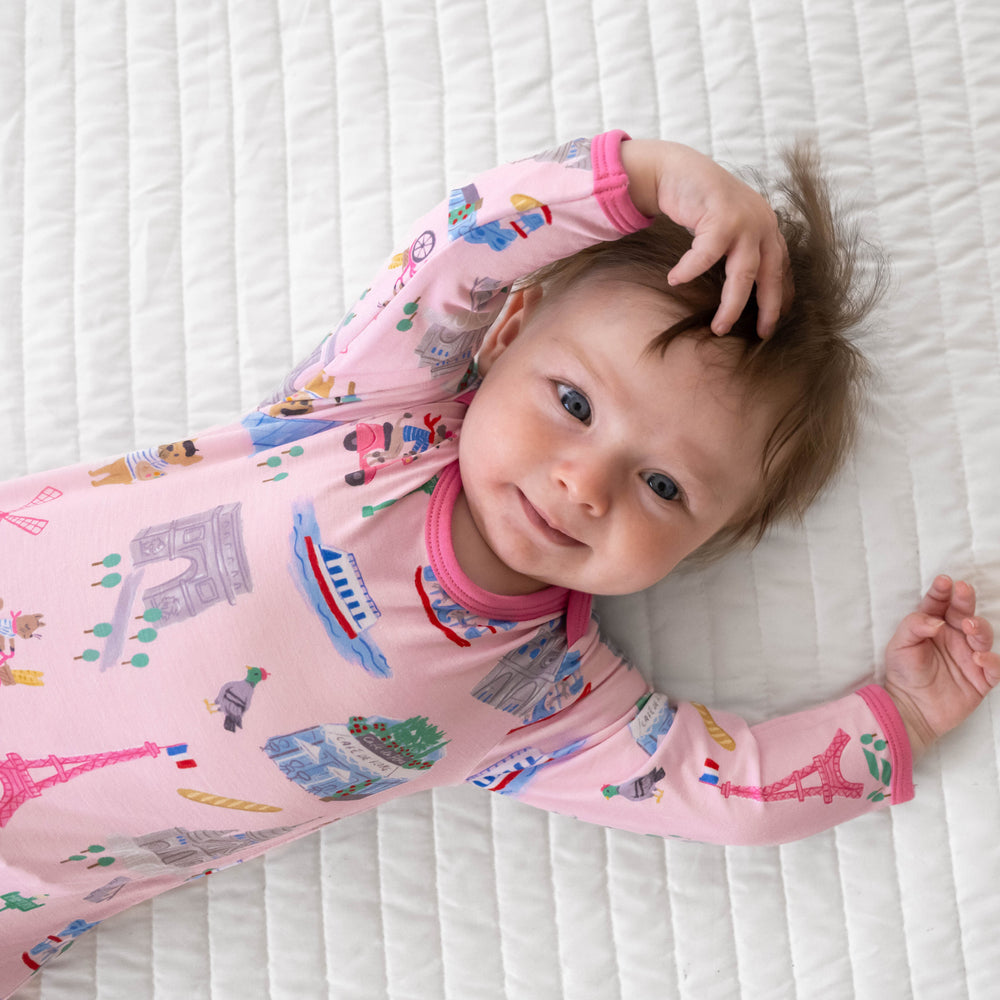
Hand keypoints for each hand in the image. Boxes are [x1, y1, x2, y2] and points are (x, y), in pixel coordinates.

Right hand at [620, 138, 789, 337]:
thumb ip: (738, 249)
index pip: (781, 269)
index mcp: (767, 228)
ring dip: (731, 304)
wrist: (677, 169)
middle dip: (767, 309)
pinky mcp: (721, 214)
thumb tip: (740, 288)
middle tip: (762, 335)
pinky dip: (690, 270)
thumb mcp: (726, 227)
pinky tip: (675, 280)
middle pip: (769, 276)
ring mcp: (744, 219)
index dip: (781, 296)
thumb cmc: (698, 203)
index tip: (776, 321)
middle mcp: (763, 223)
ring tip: (719, 327)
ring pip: (743, 274)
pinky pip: (706, 254)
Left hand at [884, 575, 999, 755]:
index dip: (943, 591)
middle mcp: (954, 637)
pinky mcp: (981, 678)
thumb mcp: (899, 645)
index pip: (940, 603)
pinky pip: (995, 667)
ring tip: (968, 627)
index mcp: (934, 625)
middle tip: (963, 591)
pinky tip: (979, 658)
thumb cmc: (903, 673)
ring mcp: (969, 656)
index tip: (944, 581)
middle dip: (966, 600)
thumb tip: (936, 621)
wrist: (910, 709)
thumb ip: (914, 626)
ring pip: (983, 635)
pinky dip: (992, 661)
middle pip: (965, 613)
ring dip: (979, 627)